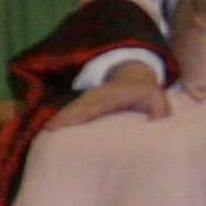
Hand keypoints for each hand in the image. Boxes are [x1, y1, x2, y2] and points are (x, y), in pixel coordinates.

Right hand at [48, 62, 170, 129]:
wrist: (135, 76)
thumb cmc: (147, 94)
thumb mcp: (159, 101)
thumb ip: (158, 113)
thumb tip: (154, 125)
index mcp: (117, 95)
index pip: (98, 105)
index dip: (83, 114)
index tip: (71, 123)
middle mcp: (100, 94)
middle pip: (80, 106)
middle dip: (65, 116)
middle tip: (50, 129)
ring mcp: (92, 95)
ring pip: (74, 106)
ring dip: (60, 117)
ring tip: (47, 129)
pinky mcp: (86, 99)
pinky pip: (73, 108)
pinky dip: (62, 116)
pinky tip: (52, 125)